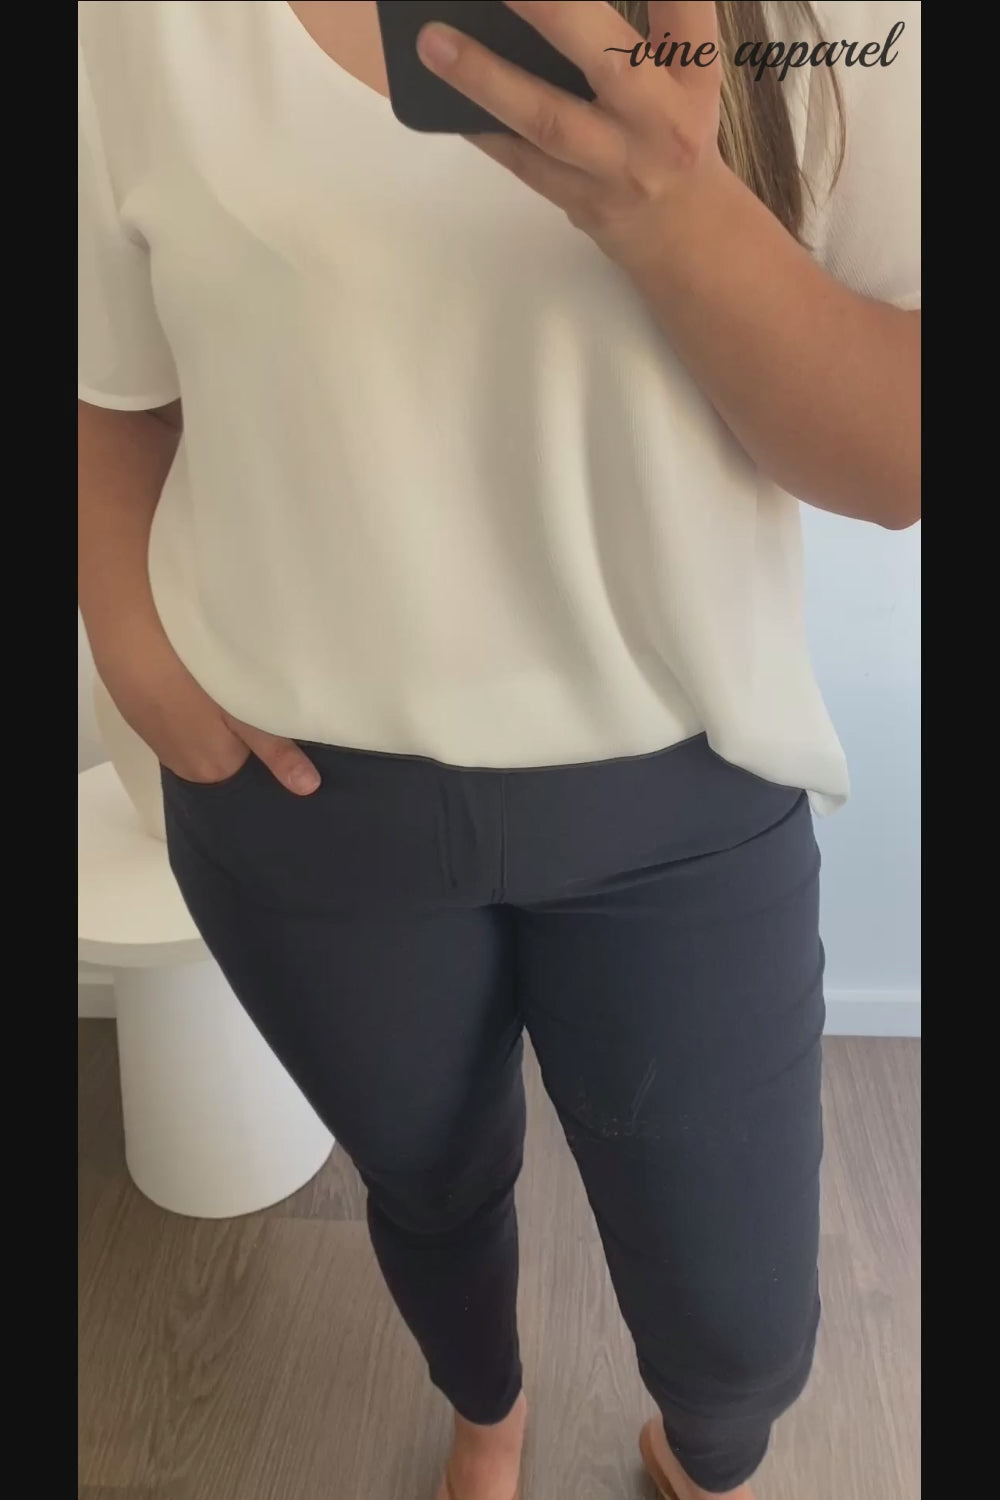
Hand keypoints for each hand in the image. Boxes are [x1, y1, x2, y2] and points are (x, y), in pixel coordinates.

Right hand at [97, 625, 320, 794]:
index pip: (254, 773)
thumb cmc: (194, 679)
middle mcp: (185, 766)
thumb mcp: (244, 713)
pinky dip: (195, 707)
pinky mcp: (145, 716)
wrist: (129, 639)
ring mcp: (162, 742)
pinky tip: (202, 683)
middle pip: (228, 758)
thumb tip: (309, 788)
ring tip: (235, 689)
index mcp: (214, 771)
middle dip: (247, 734)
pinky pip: (181, 722)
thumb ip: (275, 750)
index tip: (287, 725)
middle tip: (261, 700)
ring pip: (205, 738)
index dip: (274, 750)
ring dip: (220, 719)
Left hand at [415, 1, 725, 267]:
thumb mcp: (687, 71)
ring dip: (487, 79)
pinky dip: (480, 128)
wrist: (684, 232)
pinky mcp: (580, 199)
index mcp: (692, 74)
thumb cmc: (672, 130)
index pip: (686, 11)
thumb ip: (655, 19)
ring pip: (549, 122)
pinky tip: (439, 100)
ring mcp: (618, 166)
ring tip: (433, 41)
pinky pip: (520, 162)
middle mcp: (661, 119)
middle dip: (552, 12)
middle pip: (611, 63)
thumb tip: (550, 7)